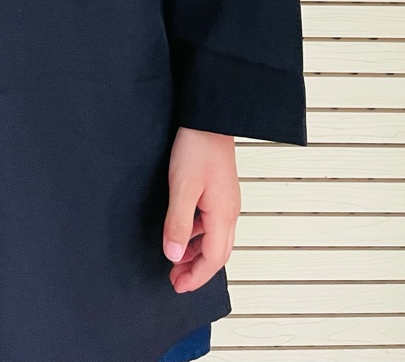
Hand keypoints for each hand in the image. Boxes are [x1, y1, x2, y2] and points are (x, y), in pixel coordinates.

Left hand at [161, 127, 239, 291]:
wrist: (209, 118)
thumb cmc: (198, 147)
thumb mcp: (182, 187)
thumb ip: (178, 223)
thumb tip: (174, 255)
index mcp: (223, 215)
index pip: (213, 260)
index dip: (196, 277)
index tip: (178, 286)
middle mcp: (229, 211)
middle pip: (218, 253)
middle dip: (197, 271)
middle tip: (176, 279)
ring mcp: (226, 201)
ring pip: (215, 239)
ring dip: (197, 253)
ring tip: (176, 259)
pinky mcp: (220, 191)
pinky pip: (212, 223)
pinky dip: (198, 235)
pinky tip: (183, 231)